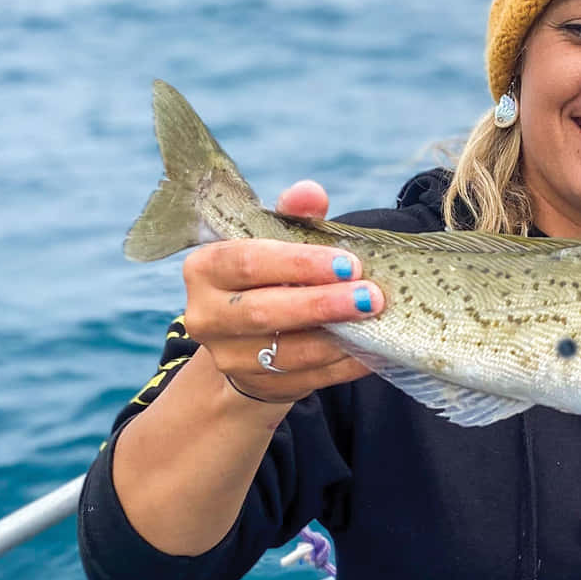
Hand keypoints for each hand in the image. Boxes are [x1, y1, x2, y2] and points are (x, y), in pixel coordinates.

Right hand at [179, 180, 385, 404]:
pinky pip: (307, 379)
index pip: (249, 262)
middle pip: (263, 311)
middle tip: (371, 296)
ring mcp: (228, 357)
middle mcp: (205, 316)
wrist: (252, 335)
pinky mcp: (258, 387)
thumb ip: (294, 216)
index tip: (348, 263)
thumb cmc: (270, 274)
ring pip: (286, 353)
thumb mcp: (278, 239)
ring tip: (376, 322)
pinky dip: (343, 365)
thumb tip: (311, 192)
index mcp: (205, 268)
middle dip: (321, 304)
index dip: (299, 263)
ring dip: (337, 339)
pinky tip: (372, 349)